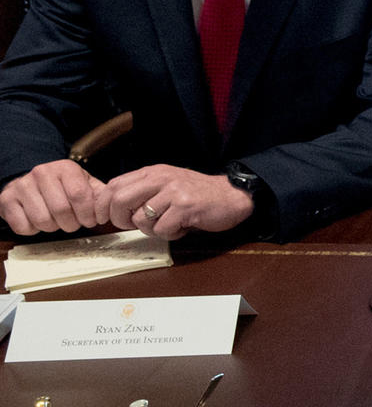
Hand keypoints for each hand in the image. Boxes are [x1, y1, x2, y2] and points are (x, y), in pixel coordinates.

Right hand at [0, 159, 111, 235]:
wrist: (30, 182)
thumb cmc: (62, 186)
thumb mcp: (84, 184)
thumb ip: (99, 194)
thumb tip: (109, 209)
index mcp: (65, 168)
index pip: (79, 195)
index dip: (87, 214)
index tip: (90, 221)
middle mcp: (41, 173)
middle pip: (61, 210)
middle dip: (72, 224)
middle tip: (73, 223)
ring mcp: (22, 186)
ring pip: (42, 220)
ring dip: (53, 227)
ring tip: (56, 221)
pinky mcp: (7, 200)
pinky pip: (23, 226)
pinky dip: (33, 230)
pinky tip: (37, 221)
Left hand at [104, 166, 254, 239]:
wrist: (234, 194)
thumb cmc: (197, 194)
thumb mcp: (167, 185)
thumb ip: (143, 191)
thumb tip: (113, 208)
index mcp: (153, 172)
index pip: (113, 185)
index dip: (103, 205)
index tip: (106, 218)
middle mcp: (161, 178)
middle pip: (120, 200)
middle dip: (120, 219)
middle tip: (133, 225)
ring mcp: (174, 192)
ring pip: (141, 219)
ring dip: (150, 230)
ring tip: (167, 225)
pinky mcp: (186, 207)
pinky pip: (162, 229)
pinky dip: (170, 234)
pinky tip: (182, 227)